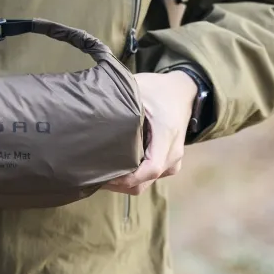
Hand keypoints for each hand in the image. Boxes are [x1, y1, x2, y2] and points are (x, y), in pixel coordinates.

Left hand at [104, 70, 196, 195]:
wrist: (182, 91)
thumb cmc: (157, 89)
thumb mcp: (137, 89)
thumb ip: (119, 103)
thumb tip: (91, 115)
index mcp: (166, 134)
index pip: (150, 169)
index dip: (126, 178)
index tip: (103, 175)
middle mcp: (173, 153)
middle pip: (144, 182)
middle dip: (118, 184)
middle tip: (94, 175)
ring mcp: (173, 161)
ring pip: (146, 183)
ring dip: (124, 183)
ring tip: (102, 173)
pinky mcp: (169, 164)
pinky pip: (149, 179)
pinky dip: (132, 178)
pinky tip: (115, 170)